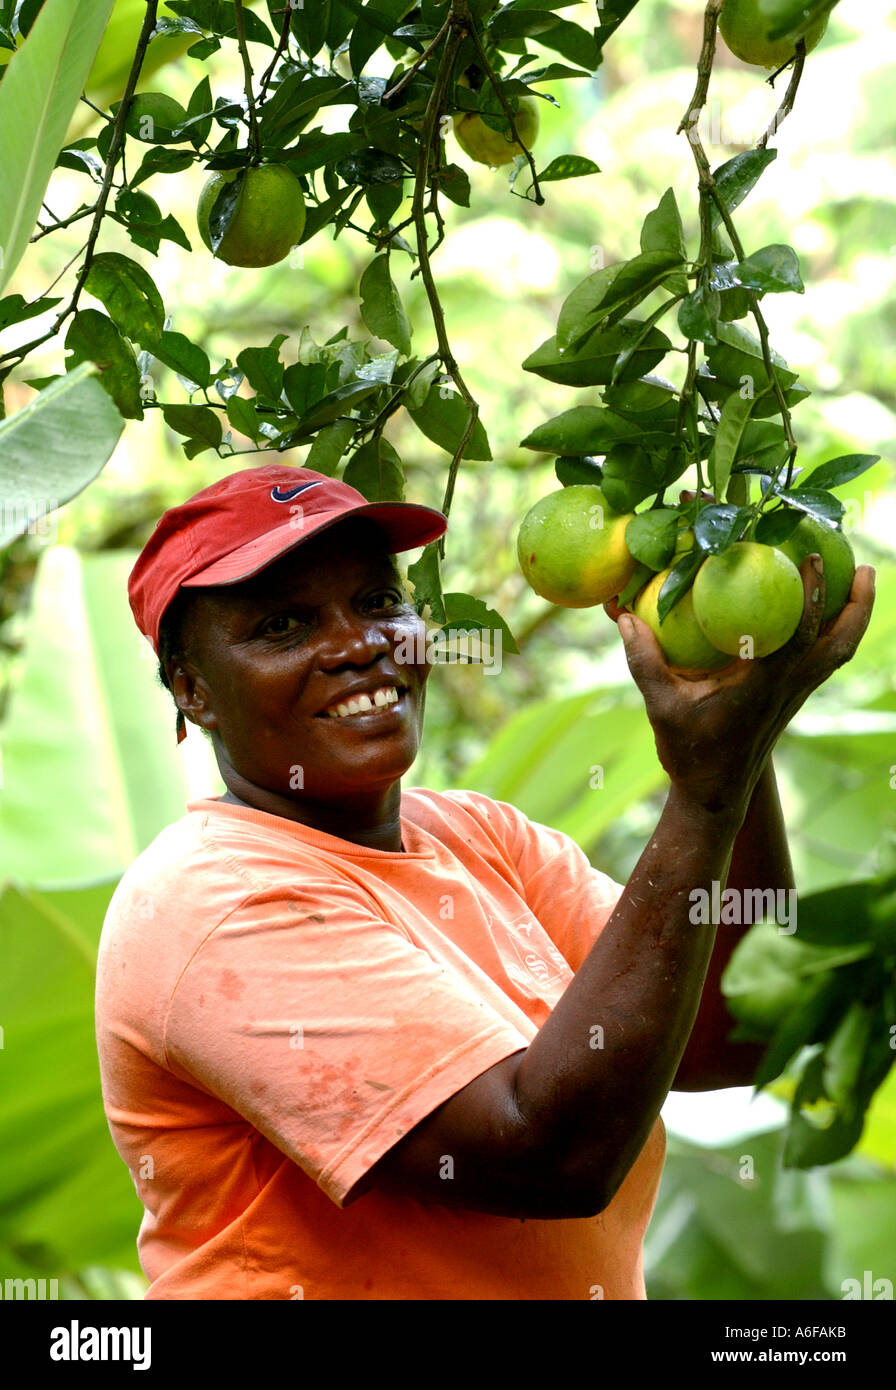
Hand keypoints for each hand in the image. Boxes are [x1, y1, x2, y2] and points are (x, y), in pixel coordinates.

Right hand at [604, 554, 874, 813]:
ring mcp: (796, 694)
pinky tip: (825, 611)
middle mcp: (789, 688)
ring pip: (840, 651)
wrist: (715, 794)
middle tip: (864, 565)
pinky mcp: (793, 698)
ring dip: (855, 616)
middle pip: (841, 643)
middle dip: (859, 604)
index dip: (810, 597)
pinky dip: (834, 631)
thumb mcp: (661, 707)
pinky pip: (825, 658)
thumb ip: (644, 661)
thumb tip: (623, 615)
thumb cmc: (690, 753)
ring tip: (860, 578)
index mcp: (764, 687)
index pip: (799, 637)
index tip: (809, 557)